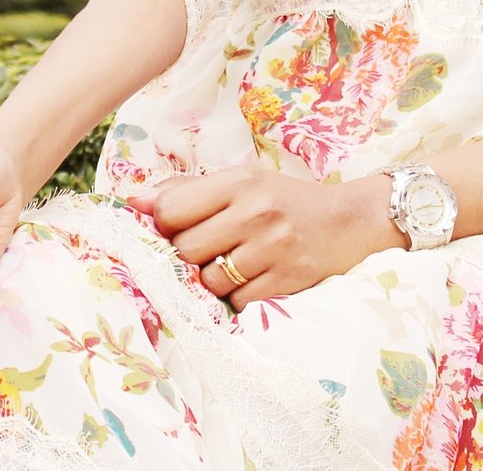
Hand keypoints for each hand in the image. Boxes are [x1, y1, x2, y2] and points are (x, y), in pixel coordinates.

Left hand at [135, 166, 388, 310]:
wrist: (348, 220)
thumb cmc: (284, 199)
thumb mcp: (242, 181)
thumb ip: (188, 190)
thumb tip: (134, 200)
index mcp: (238, 182)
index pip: (171, 209)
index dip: (162, 225)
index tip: (172, 228)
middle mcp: (255, 212)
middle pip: (186, 249)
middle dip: (188, 255)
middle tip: (205, 249)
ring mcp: (272, 247)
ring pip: (209, 280)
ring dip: (212, 279)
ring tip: (230, 264)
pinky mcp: (287, 278)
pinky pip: (238, 300)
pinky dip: (237, 295)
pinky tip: (250, 278)